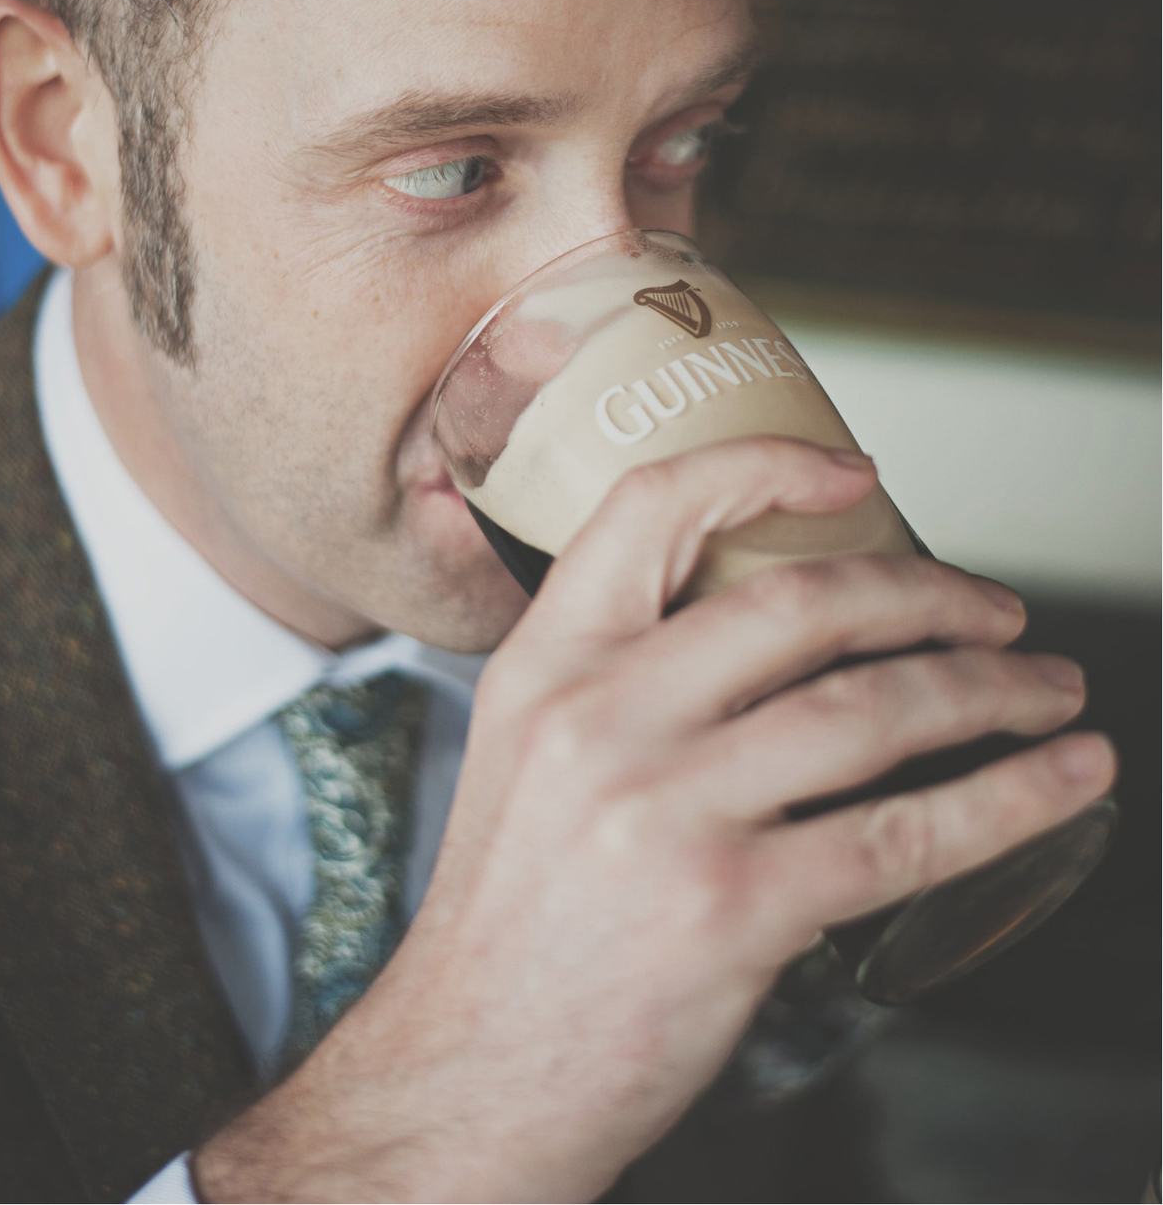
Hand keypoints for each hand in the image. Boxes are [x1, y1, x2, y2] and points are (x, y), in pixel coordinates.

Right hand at [195, 436, 1112, 1201]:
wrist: (473, 1066)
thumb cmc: (512, 925)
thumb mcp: (523, 761)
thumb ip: (615, 690)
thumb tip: (759, 644)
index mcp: (541, 668)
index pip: (650, 511)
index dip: (765, 467)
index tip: (857, 476)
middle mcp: (599, 720)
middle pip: (798, 605)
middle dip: (931, 596)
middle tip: (996, 614)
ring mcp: (667, 810)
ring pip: (872, 711)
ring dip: (994, 693)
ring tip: (1050, 694)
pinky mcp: (735, 907)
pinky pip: (906, 834)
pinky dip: (1010, 800)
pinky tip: (1061, 783)